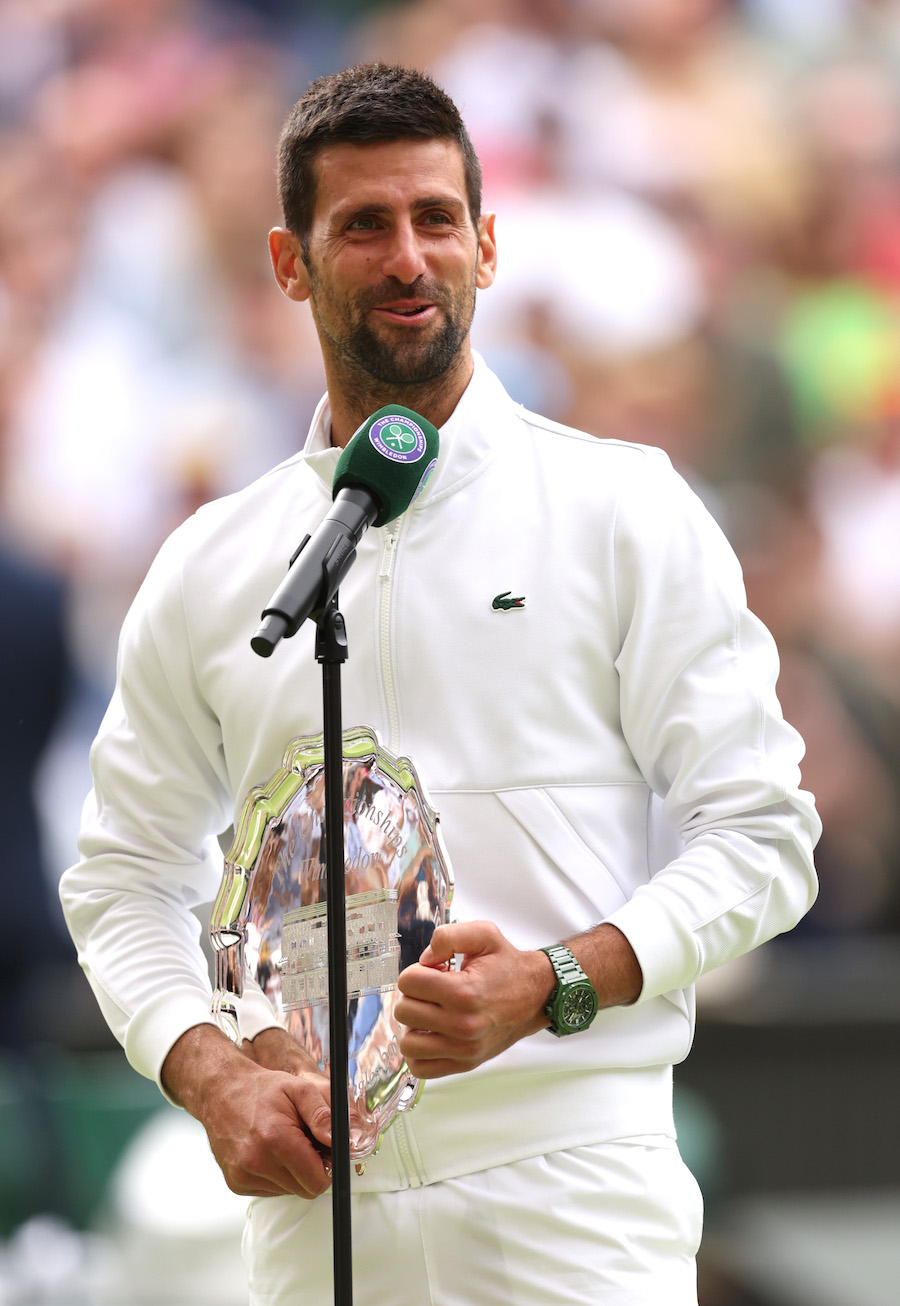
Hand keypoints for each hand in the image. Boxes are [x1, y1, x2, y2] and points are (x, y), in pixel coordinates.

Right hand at [162, 1024, 332, 1198]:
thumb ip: (324, 1115)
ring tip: (284, 1143)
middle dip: (311, 1169)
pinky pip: (270, 1190)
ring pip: (288, 1191)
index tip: (323, 1151)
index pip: (316, 1181)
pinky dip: (276, 1175)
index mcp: (276, 1139)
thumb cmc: (262, 1090)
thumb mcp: (300, 1089)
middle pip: (304, 1189)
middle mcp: (256, 1163)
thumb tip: (343, 1142)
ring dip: (293, 1172)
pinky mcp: (236, 1184)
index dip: (327, 1167)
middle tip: (304, 1142)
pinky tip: (268, 1152)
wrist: (222, 1092)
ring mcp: (243, 1176)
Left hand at [395, 921, 552, 1078]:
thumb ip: (448, 936)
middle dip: (413, 995)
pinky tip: (431, 1034)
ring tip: (430, 1013)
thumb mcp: (484, 934)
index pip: (408, 982)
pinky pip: (421, 1068)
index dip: (417, 971)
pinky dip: (419, 1052)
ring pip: (408, 1043)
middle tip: (432, 991)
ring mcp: (464, 1049)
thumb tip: (424, 959)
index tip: (435, 972)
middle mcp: (463, 1025)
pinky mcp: (465, 1063)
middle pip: (404, 1011)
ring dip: (412, 1025)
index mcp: (465, 992)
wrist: (537, 996)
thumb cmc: (508, 966)